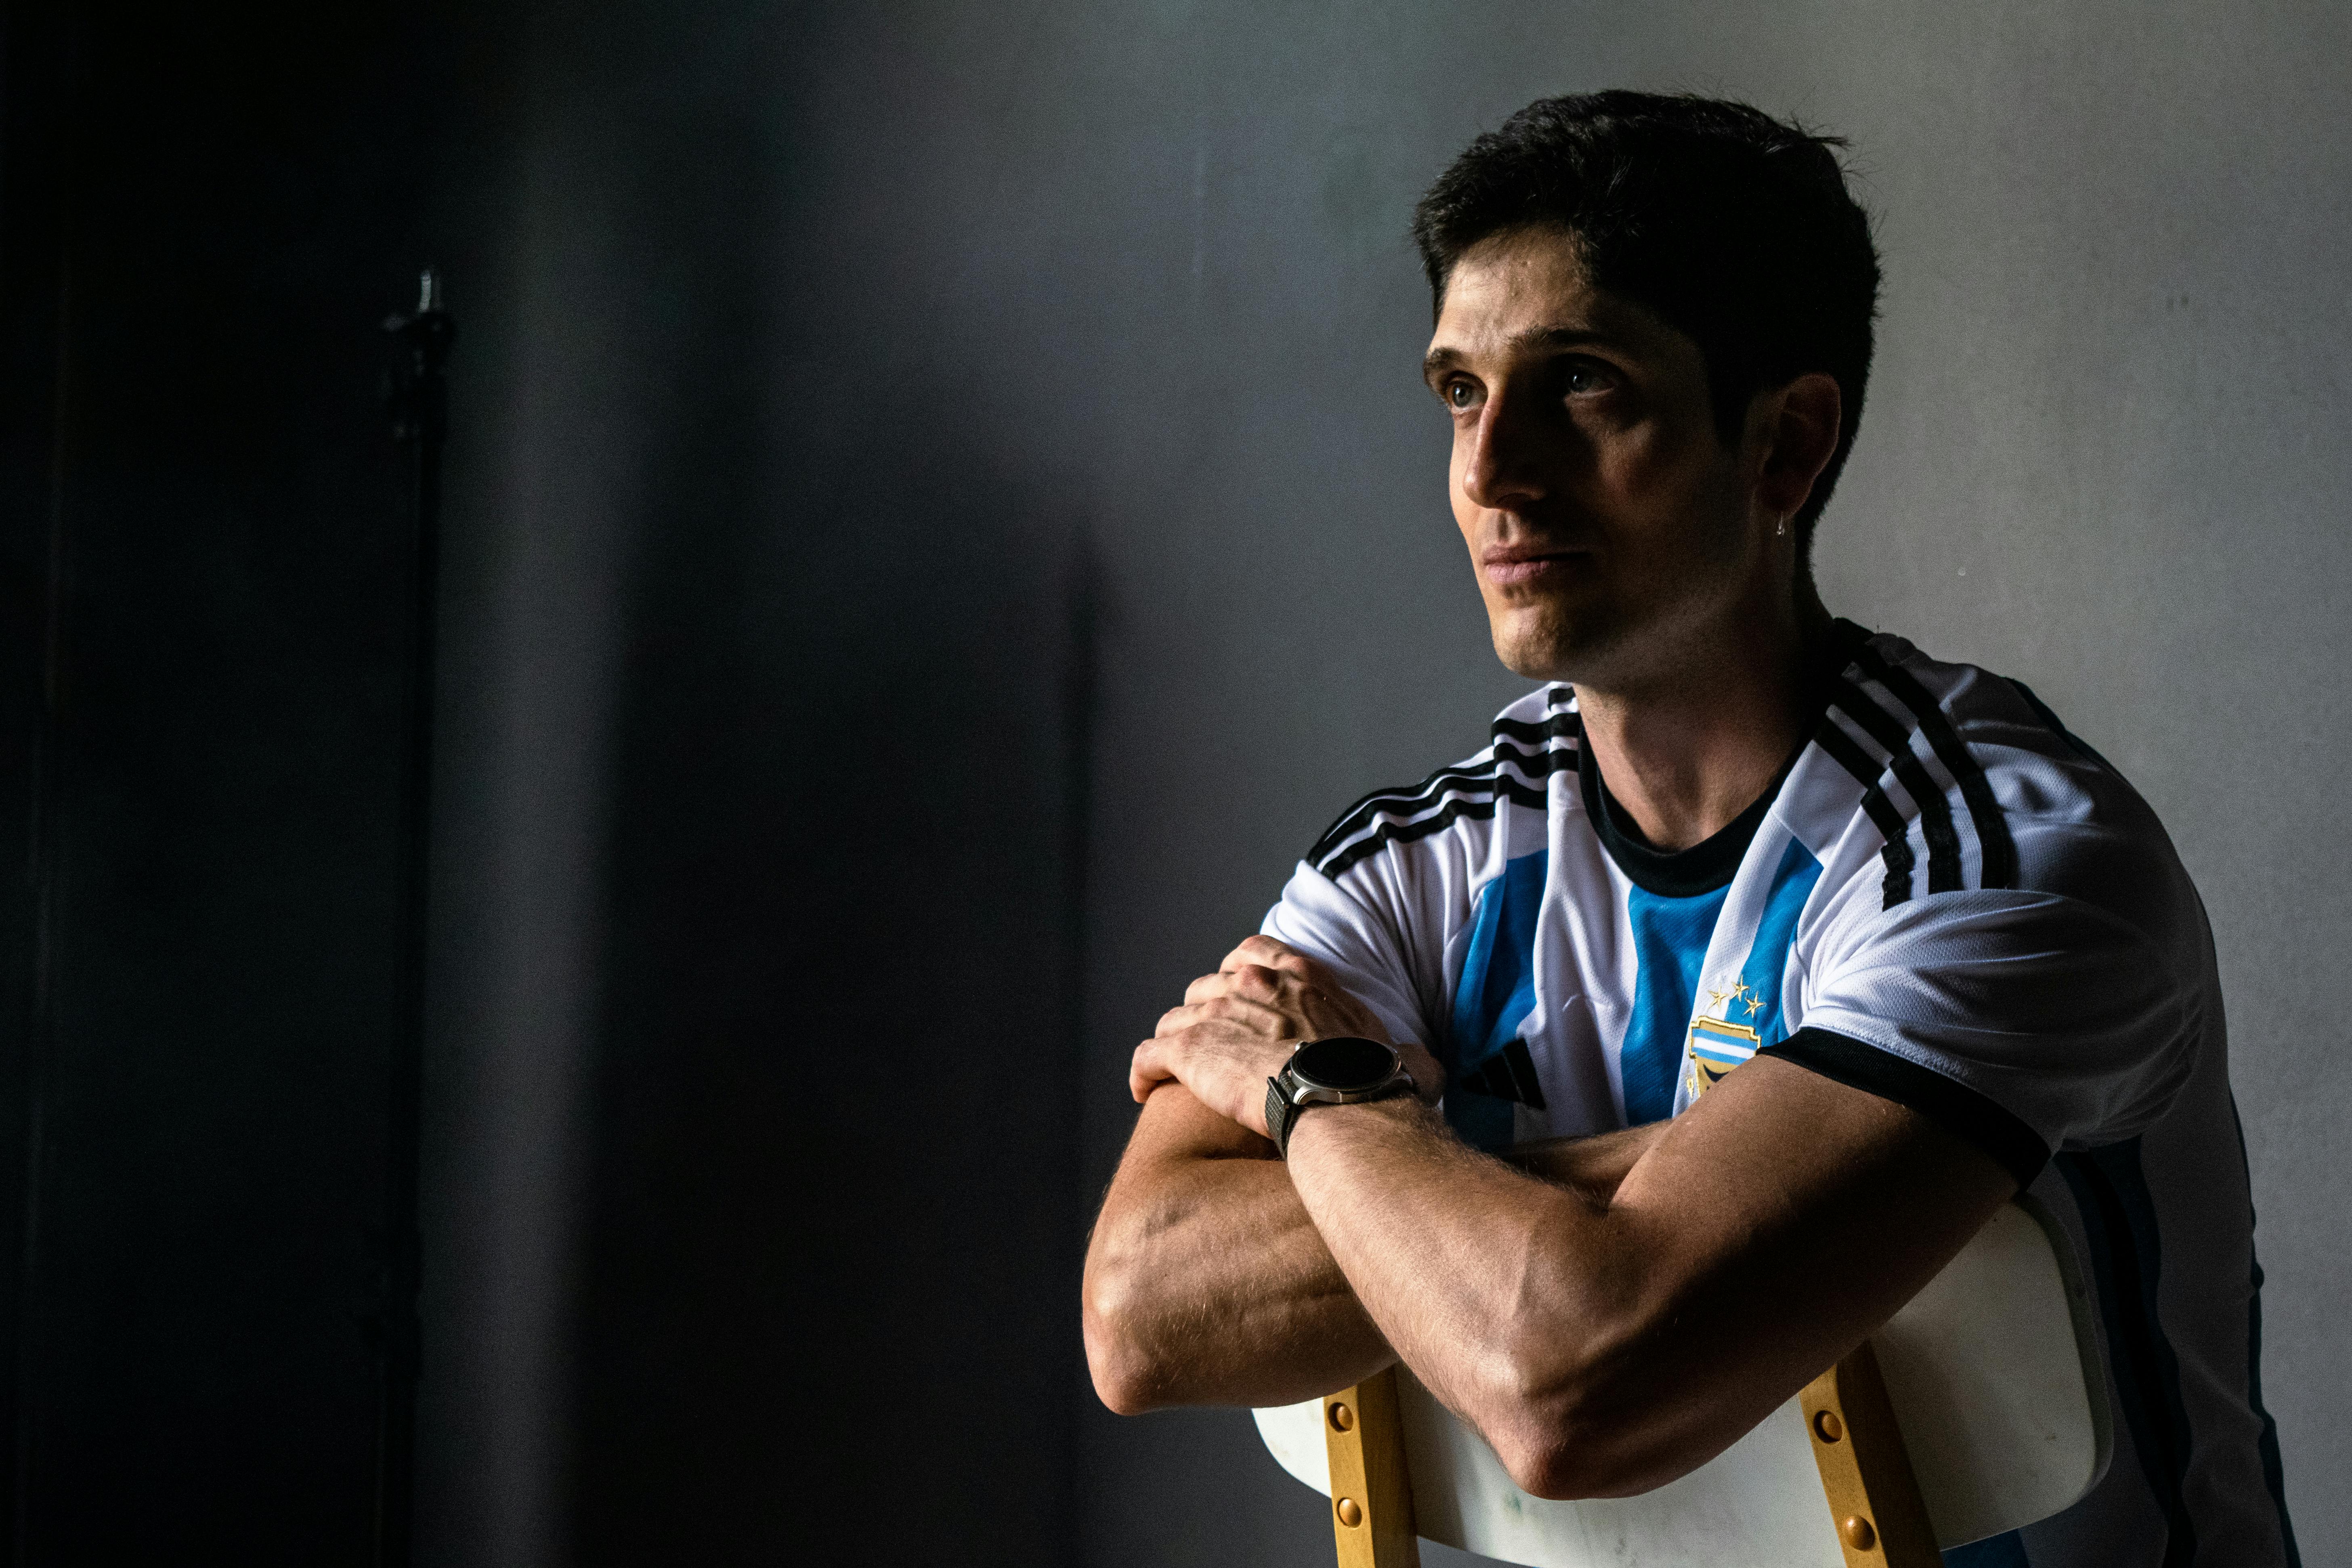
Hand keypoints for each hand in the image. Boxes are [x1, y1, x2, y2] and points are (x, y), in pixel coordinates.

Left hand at [1129, 936, 1445, 1138]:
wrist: (1348, 1105)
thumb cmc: (1378, 1085)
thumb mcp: (1406, 1057)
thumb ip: (1409, 1055)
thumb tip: (1425, 1068)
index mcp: (1301, 976)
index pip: (1253, 952)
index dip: (1239, 974)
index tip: (1239, 997)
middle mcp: (1254, 983)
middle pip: (1208, 985)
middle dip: (1206, 1013)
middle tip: (1214, 1047)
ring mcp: (1218, 1013)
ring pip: (1176, 1018)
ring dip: (1177, 1043)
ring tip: (1178, 1074)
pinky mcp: (1190, 1050)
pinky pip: (1148, 1055)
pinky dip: (1143, 1071)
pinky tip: (1143, 1090)